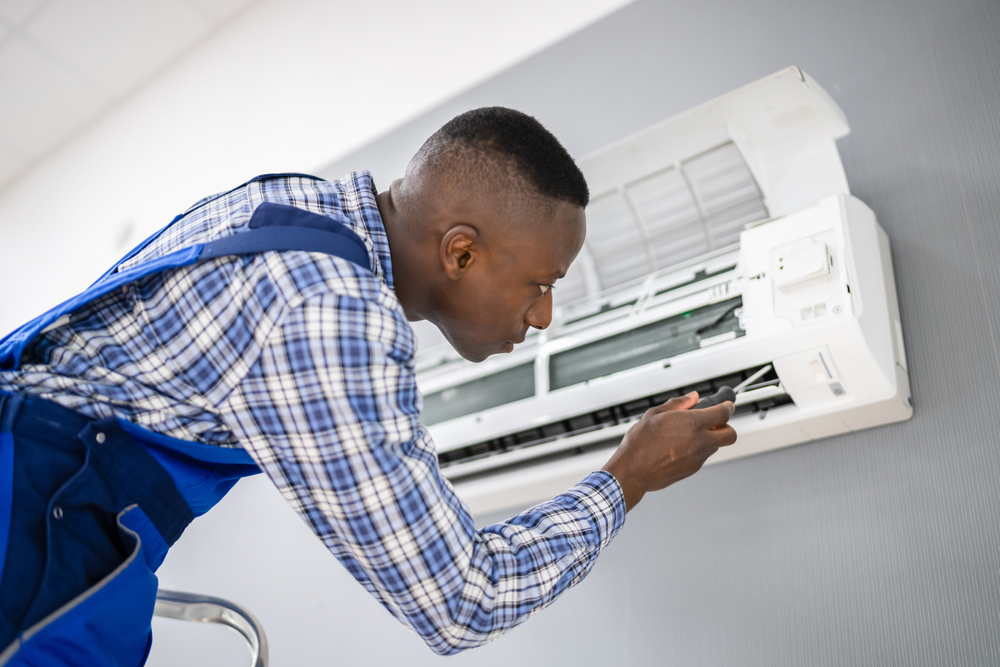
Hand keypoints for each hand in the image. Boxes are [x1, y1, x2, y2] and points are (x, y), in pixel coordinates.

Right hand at [601, 392, 736, 511]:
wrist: (633, 471)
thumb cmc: (640, 443)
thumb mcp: (655, 414)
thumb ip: (678, 403)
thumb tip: (692, 398)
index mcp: (693, 424)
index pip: (723, 413)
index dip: (727, 407)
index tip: (726, 405)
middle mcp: (700, 441)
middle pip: (730, 434)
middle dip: (726, 426)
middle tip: (714, 422)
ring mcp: (698, 457)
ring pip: (716, 446)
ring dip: (710, 439)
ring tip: (687, 435)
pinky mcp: (693, 469)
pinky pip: (703, 456)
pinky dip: (697, 450)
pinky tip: (679, 447)